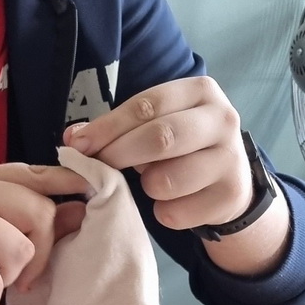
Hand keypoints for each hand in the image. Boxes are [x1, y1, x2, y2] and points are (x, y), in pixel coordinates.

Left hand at [63, 76, 252, 231]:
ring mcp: (232, 158)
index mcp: (199, 91)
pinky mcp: (232, 196)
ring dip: (145, 186)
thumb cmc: (180, 147)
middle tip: (96, 169)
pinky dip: (161, 212)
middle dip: (119, 155)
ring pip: (166, 179)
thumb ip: (114, 129)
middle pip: (160, 137)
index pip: (146, 105)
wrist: (228, 183)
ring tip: (149, 183)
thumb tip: (72, 138)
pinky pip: (177, 212)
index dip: (107, 127)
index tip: (78, 145)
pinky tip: (169, 204)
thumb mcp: (151, 127)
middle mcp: (223, 119)